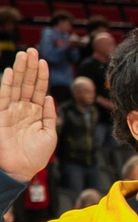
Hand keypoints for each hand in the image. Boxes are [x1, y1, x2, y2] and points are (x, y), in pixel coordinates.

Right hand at [0, 49, 55, 182]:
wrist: (20, 170)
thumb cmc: (36, 156)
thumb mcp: (49, 134)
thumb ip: (50, 115)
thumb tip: (49, 97)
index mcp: (36, 113)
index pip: (38, 90)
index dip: (41, 76)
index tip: (43, 61)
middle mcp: (23, 109)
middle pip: (27, 84)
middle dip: (30, 67)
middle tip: (32, 50)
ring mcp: (11, 111)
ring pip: (16, 86)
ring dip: (19, 70)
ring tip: (24, 55)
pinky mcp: (1, 116)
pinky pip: (3, 97)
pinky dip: (6, 84)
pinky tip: (10, 72)